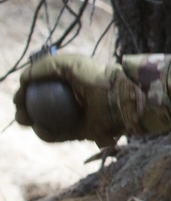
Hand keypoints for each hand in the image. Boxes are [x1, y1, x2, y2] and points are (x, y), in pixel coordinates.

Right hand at [14, 52, 135, 144]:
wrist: (121, 97)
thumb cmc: (96, 77)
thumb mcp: (68, 64)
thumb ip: (44, 67)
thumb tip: (23, 79)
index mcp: (70, 82)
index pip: (41, 88)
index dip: (27, 92)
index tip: (19, 96)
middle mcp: (72, 100)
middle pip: (41, 106)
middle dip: (25, 109)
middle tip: (21, 110)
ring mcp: (76, 117)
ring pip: (46, 122)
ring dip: (31, 121)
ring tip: (25, 118)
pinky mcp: (81, 133)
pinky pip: (58, 136)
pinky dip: (45, 133)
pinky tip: (37, 127)